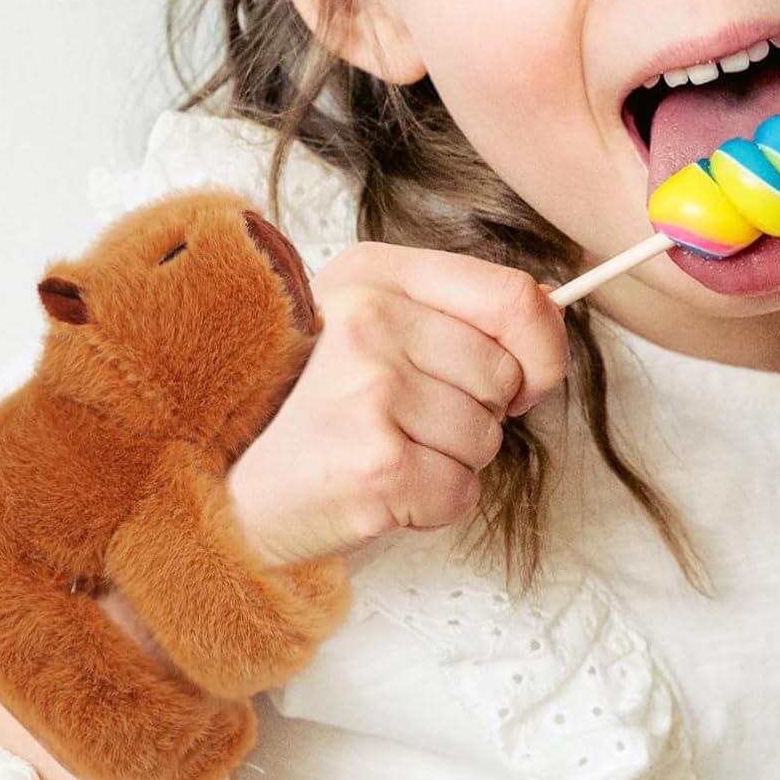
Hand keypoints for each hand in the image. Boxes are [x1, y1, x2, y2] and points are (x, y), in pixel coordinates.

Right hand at [225, 242, 568, 567]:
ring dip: (451, 462)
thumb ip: (454, 312)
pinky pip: (461, 492)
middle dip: (479, 416)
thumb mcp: (369, 328)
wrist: (227, 489)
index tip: (523, 381)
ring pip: (487, 439)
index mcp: (372, 275)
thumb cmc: (310, 410)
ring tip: (384, 452)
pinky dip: (432, 505)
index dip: (540, 349)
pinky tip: (379, 488)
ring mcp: (372, 393)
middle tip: (408, 423)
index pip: (513, 297)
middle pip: (504, 378)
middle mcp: (369, 322)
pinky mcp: (377, 465)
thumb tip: (552, 318)